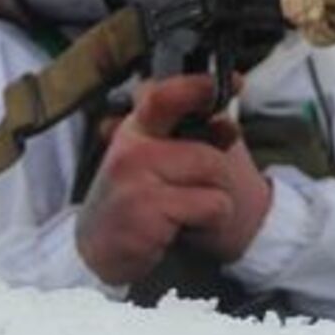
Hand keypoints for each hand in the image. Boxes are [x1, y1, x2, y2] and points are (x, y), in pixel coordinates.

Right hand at [74, 74, 272, 285]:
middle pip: (209, 153)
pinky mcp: (146, 214)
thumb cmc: (137, 201)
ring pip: (215, 177)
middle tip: (192, 193)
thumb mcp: (155, 160)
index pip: (165, 96)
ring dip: (214, 202)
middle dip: (217, 176)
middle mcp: (132, 150)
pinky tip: (177, 229)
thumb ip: (189, 137)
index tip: (235, 82)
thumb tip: (227, 125)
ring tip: (183, 212)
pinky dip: (208, 222)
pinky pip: (212, 208)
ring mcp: (135, 182)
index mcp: (136, 129)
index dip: (199, 87)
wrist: (100, 252)